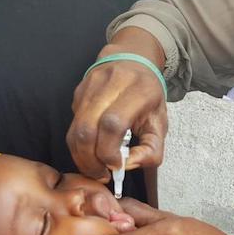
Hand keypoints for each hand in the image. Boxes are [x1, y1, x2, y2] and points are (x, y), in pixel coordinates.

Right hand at [67, 28, 167, 180]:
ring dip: (81, 155)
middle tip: (100, 174)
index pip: (113, 124)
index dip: (109, 151)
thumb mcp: (160, 123)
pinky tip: (90, 151)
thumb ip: (152, 150)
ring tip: (94, 167)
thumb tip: (128, 165)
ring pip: (75, 128)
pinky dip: (79, 143)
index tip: (115, 167)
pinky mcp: (78, 91)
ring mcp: (90, 86)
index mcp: (138, 90)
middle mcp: (111, 84)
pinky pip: (73, 123)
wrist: (132, 60)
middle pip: (88, 128)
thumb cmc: (148, 95)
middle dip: (90, 159)